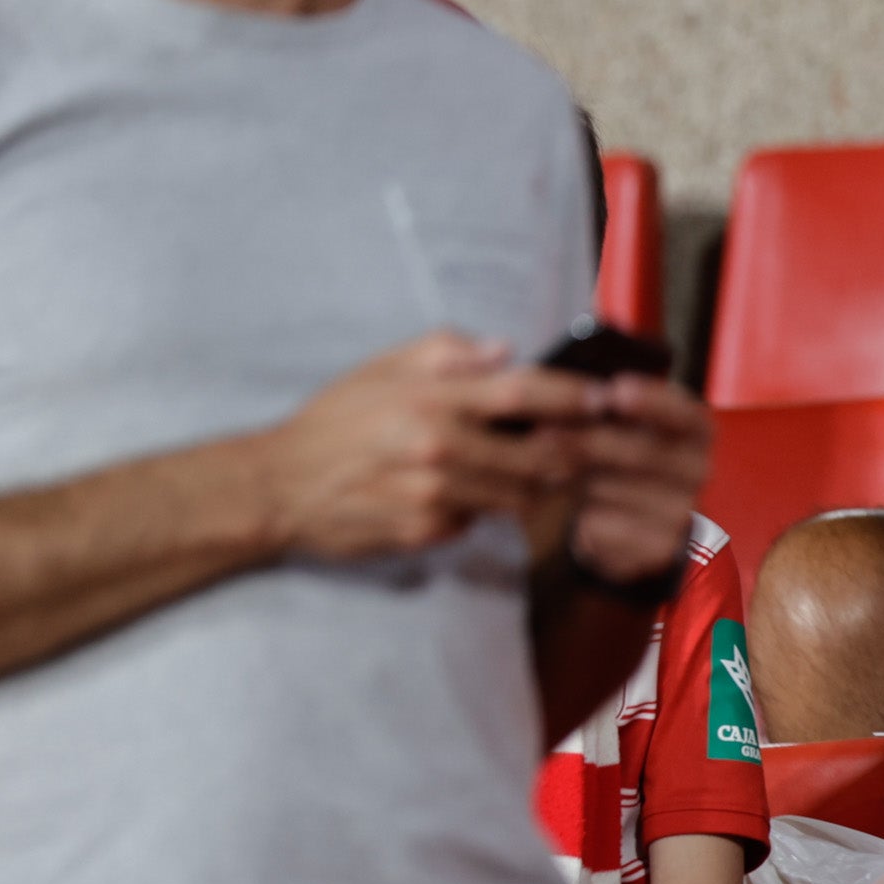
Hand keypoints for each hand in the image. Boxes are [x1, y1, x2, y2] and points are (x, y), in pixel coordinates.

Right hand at [259, 332, 585, 561]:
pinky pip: (478, 521)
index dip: (573, 397)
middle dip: (572, 452)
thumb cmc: (336, 420)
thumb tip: (506, 350)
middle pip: (538, 454)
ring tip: (536, 468)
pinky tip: (471, 494)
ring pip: (518, 495)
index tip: (604, 398)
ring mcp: (434, 496)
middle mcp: (438, 448)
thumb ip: (446, 351)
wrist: (279, 487)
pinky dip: (484, 508)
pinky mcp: (426, 533)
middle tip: (588, 445)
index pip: (522, 393)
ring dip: (535, 484)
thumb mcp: (382, 367)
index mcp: (431, 398)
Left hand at [561, 373, 712, 583]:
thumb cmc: (618, 456)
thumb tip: (567, 403)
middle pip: (644, 452)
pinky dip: (584, 520)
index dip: (652, 401)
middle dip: (589, 442)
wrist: (628, 521)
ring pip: (618, 490)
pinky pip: (609, 528)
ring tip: (559, 476)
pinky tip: (578, 514)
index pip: (683, 413)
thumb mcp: (617, 426)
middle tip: (543, 435)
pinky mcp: (661, 546)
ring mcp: (684, 510)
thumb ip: (603, 411)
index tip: (616, 390)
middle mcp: (699, 469)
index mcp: (695, 430)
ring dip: (579, 482)